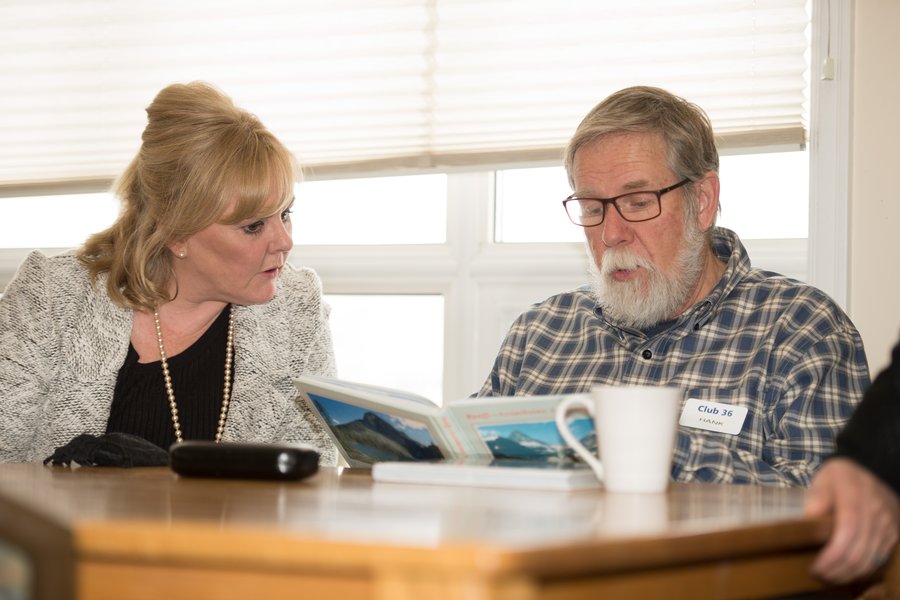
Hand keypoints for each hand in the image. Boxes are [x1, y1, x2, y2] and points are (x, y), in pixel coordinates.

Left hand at [805, 458, 899, 582]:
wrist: (867, 470)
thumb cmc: (838, 478)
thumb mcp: (822, 479)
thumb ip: (817, 497)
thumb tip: (811, 519)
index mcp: (855, 492)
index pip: (848, 530)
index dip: (832, 554)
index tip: (815, 565)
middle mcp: (876, 509)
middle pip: (860, 550)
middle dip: (837, 569)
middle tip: (818, 574)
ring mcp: (888, 522)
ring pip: (871, 559)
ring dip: (848, 573)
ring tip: (829, 576)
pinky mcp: (894, 533)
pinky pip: (880, 558)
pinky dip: (861, 570)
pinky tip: (845, 570)